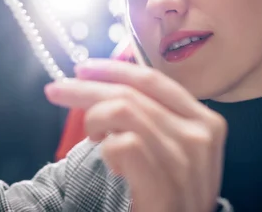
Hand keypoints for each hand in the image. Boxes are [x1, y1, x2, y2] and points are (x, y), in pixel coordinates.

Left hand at [45, 59, 226, 211]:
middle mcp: (200, 133)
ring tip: (93, 138)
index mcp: (204, 119)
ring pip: (122, 111)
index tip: (83, 68)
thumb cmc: (174, 192)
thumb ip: (155, 117)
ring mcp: (184, 158)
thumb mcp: (175, 147)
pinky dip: (107, 150)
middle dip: (86, 88)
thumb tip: (107, 86)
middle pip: (131, 93)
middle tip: (56, 90)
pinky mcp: (164, 183)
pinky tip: (113, 165)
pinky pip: (122, 144)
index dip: (113, 69)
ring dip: (95, 121)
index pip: (152, 79)